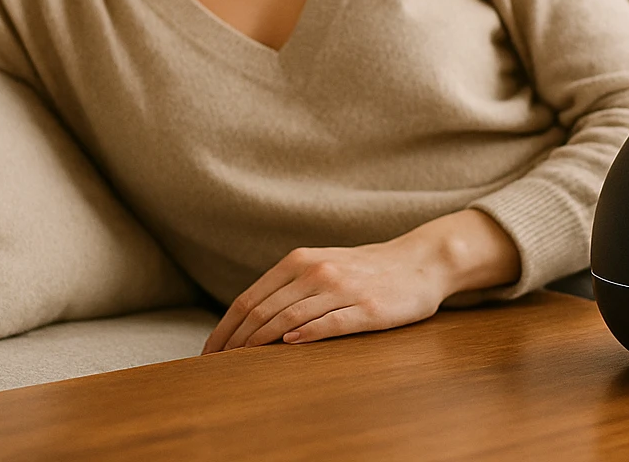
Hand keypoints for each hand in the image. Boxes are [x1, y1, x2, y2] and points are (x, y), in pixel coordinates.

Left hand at [200, 239, 450, 354]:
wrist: (419, 261)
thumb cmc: (366, 270)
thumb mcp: (322, 266)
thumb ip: (289, 285)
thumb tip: (250, 318)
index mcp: (300, 260)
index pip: (249, 298)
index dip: (225, 328)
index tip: (209, 353)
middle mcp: (316, 271)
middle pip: (262, 311)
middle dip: (235, 342)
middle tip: (217, 368)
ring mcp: (342, 289)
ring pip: (289, 318)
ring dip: (260, 344)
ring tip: (241, 365)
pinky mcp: (366, 309)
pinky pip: (329, 323)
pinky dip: (305, 335)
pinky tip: (288, 347)